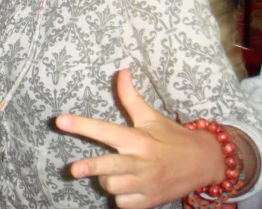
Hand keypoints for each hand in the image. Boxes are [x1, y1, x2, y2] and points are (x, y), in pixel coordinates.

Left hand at [56, 69, 226, 208]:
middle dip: (91, 168)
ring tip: (116, 169)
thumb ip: (130, 97)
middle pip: (110, 166)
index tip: (60, 121)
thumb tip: (121, 70)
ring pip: (112, 185)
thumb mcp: (151, 116)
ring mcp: (146, 185)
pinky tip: (127, 186)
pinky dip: (120, 196)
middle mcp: (141, 163)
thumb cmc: (172, 137)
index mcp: (139, 140)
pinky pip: (123, 203)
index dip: (82, 125)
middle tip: (73, 169)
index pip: (106, 130)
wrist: (205, 163)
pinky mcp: (149, 202)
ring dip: (106, 179)